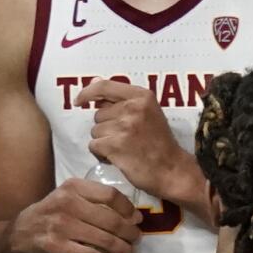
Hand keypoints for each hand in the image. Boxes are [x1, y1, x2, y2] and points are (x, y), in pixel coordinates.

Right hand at [11, 177, 140, 252]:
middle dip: (129, 233)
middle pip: (111, 220)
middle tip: (137, 240)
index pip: (110, 195)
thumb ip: (93, 200)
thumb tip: (131, 214)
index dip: (128, 208)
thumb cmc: (52, 214)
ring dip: (122, 249)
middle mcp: (68, 203)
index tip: (137, 219)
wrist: (21, 232)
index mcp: (74, 187)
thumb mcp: (69, 197)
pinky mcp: (57, 245)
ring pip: (104, 239)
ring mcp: (61, 225)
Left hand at [75, 79, 203, 207]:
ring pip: (95, 131)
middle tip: (124, 139)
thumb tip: (93, 82)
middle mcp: (133, 108)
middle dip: (106, 128)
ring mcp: (124, 126)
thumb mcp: (148, 113)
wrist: (172, 170)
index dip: (88, 92)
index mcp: (141, 96)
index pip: (105, 86)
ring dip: (104, 142)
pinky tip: (117, 158)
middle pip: (99, 114)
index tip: (79, 101)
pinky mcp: (116, 145)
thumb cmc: (160, 143)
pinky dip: (101, 154)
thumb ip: (122, 99)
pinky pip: (94, 146)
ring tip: (122, 150)